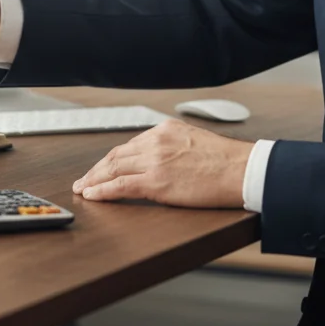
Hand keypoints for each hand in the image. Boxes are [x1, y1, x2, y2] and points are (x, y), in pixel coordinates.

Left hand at [71, 118, 252, 208]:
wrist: (242, 169)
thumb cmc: (226, 161)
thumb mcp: (194, 140)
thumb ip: (173, 146)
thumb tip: (164, 158)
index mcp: (164, 130)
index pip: (130, 145)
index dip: (112, 159)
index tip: (102, 167)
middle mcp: (154, 141)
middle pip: (116, 156)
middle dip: (97, 169)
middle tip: (84, 179)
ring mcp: (153, 161)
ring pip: (113, 169)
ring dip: (94, 179)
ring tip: (83, 188)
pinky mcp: (156, 182)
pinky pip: (120, 186)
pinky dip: (102, 191)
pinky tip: (92, 195)